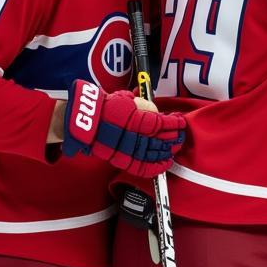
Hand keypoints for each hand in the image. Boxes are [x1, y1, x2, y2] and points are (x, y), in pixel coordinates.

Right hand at [62, 80, 185, 177]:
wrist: (85, 121)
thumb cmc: (105, 108)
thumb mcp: (126, 99)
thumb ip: (143, 104)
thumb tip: (156, 111)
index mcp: (136, 119)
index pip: (163, 123)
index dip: (175, 123)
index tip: (180, 122)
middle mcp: (135, 135)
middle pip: (162, 139)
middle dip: (174, 138)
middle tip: (180, 136)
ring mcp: (129, 149)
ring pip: (154, 153)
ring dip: (167, 152)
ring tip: (174, 149)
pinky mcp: (123, 160)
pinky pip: (142, 167)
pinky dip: (155, 168)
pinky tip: (165, 164)